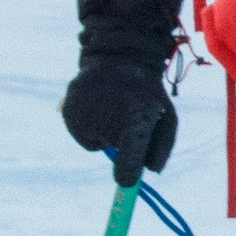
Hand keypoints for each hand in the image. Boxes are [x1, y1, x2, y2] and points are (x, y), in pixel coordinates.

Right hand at [61, 58, 177, 187]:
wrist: (119, 56)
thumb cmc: (146, 93)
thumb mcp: (166, 118)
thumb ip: (161, 149)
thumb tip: (149, 173)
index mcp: (135, 123)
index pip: (128, 163)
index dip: (128, 175)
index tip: (127, 179)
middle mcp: (106, 119)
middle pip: (113, 152)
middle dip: (121, 142)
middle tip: (127, 116)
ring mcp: (85, 113)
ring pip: (94, 143)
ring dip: (103, 133)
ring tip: (112, 106)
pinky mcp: (68, 108)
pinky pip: (80, 133)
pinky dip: (88, 125)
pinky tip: (97, 103)